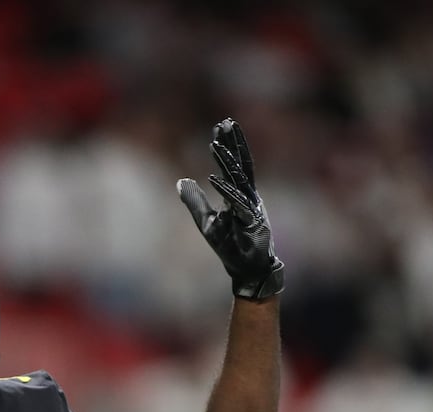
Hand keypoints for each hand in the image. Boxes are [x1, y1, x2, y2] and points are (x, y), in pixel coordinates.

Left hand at [177, 118, 284, 300]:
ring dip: (229, 160)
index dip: (226, 145)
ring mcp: (251, 207)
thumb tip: (181, 180)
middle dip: (233, 142)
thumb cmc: (230, 245)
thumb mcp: (206, 220)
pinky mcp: (251, 221)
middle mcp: (247, 196)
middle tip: (227, 121)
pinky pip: (237, 202)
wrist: (246, 268)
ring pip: (240, 178)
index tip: (220, 126)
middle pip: (240, 163)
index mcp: (238, 194)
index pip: (232, 164)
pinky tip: (213, 178)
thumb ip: (194, 201)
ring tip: (219, 143)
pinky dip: (226, 190)